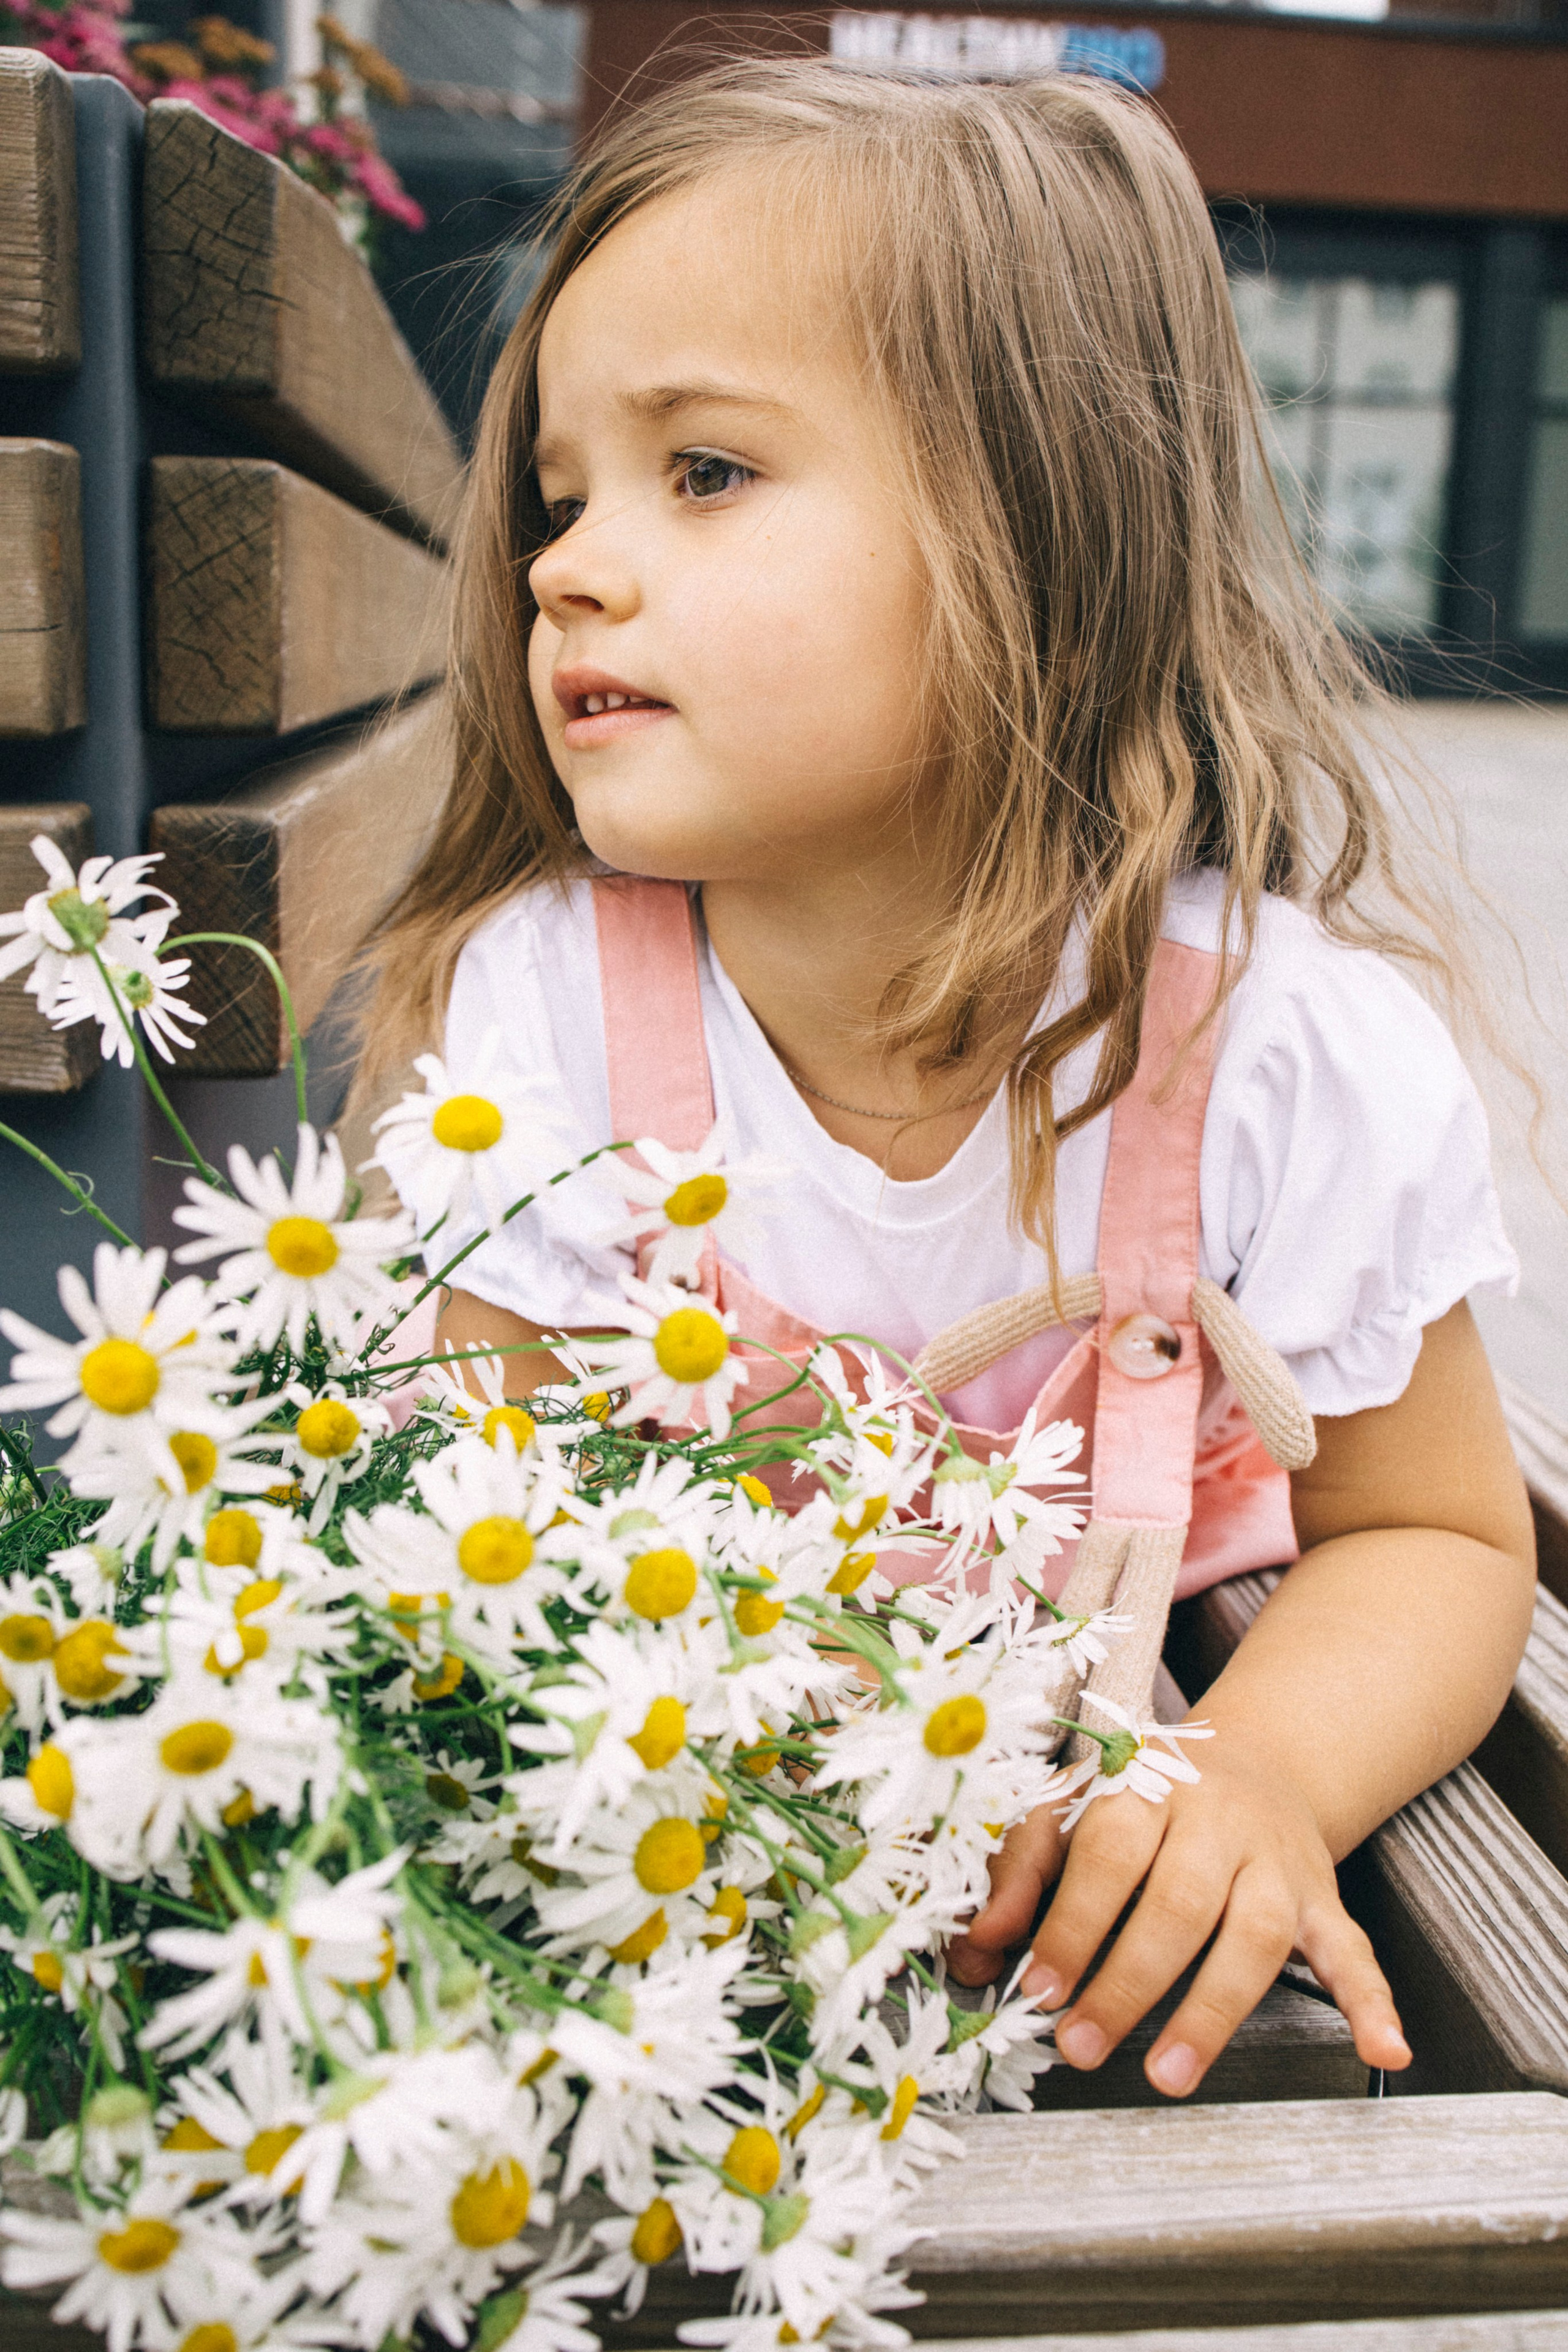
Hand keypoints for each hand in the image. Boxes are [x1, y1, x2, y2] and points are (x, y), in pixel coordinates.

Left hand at [949, 1736, 1411, 2096]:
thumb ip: (1018, 1873)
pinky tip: (1384, 2047)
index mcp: (1147, 1785)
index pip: (1109, 1854)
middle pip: (1179, 1902)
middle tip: (1081, 2044)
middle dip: (1127, 1981)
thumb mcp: (1069, 1808)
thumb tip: (976, 1951)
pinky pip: (1353, 1950)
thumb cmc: (1140, 1798)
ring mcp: (1276, 1861)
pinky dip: (1372, 2001)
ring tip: (1166, 2077)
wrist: (1251, 1759)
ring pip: (1256, 1934)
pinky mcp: (1323, 1898)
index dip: (1072, 1923)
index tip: (1037, 1987)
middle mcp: (1218, 1819)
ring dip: (1211, 2011)